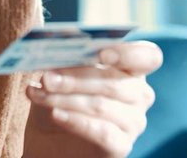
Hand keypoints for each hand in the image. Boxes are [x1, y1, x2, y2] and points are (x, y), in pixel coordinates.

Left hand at [23, 41, 162, 157]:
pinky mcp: (121, 146)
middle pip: (113, 82)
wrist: (52, 138)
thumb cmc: (60, 97)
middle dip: (75, 78)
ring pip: (101, 106)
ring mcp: (134, 122)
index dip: (128, 53)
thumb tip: (61, 40)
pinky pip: (102, 132)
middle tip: (46, 77)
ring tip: (38, 94)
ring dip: (65, 98)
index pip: (148, 56)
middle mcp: (139, 95)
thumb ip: (66, 56)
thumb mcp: (60, 73)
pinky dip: (75, 121)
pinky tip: (55, 114)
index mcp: (131, 68)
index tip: (101, 53)